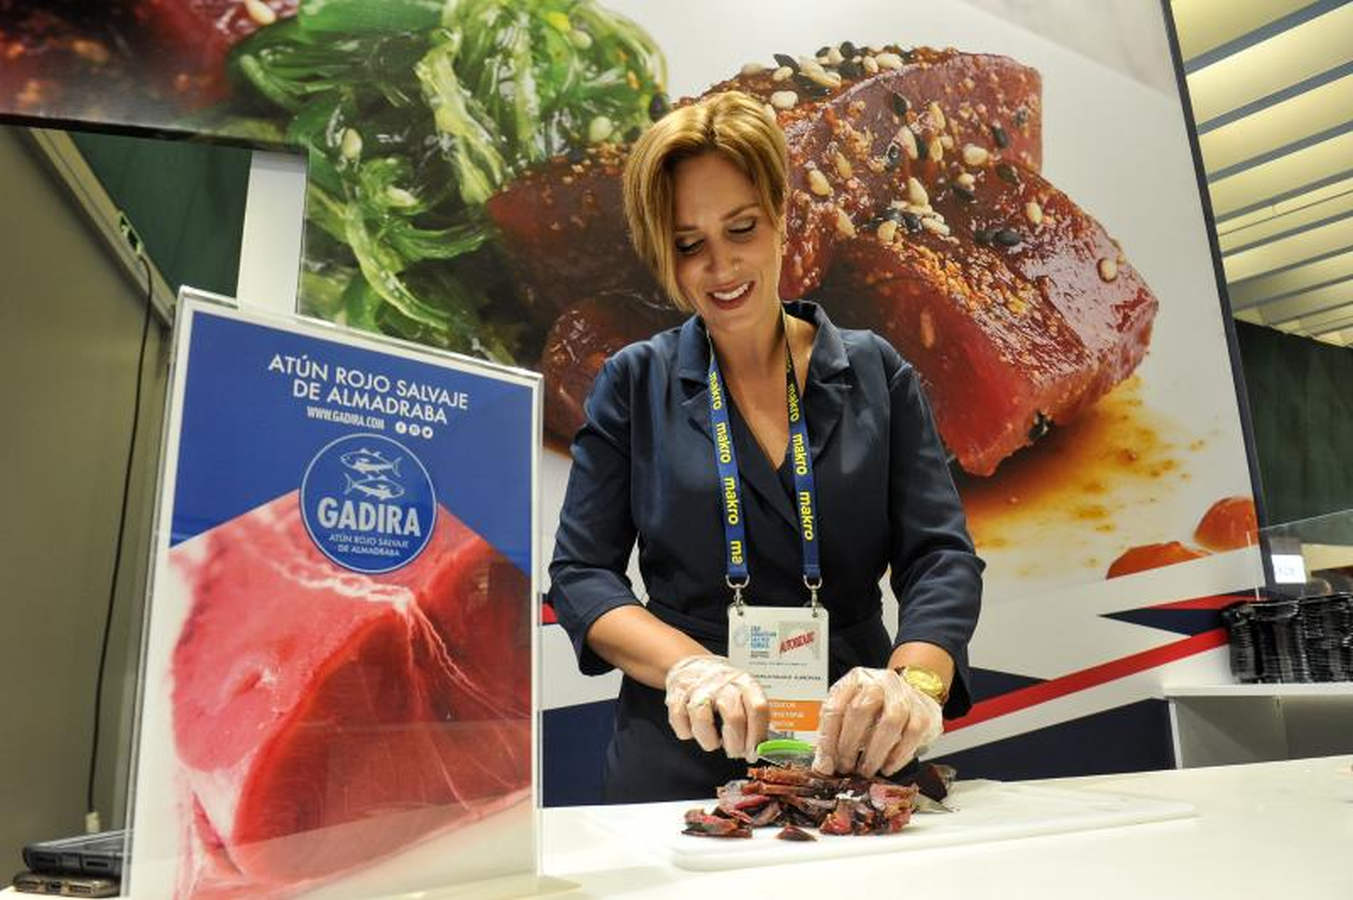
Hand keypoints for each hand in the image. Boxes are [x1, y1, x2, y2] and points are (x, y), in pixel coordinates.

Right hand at [665, 654, 769, 761]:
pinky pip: (680, 720)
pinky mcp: (677, 693)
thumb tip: (762, 748)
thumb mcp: (744, 693)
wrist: (694, 665)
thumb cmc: (723, 686)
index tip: (754, 753)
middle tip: (735, 752)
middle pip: (734, 718)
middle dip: (735, 745)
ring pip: (703, 720)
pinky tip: (694, 730)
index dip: (758, 736)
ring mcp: (699, 687)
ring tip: (712, 742)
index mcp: (745, 683)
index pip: (758, 709)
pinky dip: (686, 732)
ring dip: (709, 741)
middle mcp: (723, 683)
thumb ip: (754, 718)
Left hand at [812, 667, 942, 776]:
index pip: (835, 707)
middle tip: (845, 767)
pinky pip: (912, 734)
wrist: (911, 692)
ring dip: (875, 752)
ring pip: (890, 721)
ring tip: (865, 769)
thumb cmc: (875, 705)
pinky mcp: (924, 711)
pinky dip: (897, 755)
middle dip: (850, 744)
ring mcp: (904, 694)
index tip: (826, 765)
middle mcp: (880, 682)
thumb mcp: (848, 711)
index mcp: (855, 679)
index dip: (828, 740)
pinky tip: (887, 766)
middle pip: (861, 709)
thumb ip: (833, 735)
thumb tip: (823, 766)